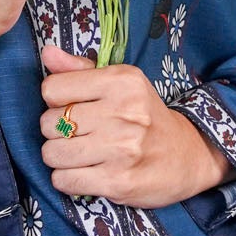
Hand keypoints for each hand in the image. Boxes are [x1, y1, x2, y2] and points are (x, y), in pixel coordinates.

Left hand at [38, 43, 232, 205]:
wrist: (189, 155)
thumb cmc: (146, 116)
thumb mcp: (122, 84)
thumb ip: (81, 70)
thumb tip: (46, 53)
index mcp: (121, 81)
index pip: (52, 89)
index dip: (55, 101)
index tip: (72, 108)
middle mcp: (123, 112)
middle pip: (49, 123)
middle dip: (57, 131)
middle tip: (80, 135)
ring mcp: (121, 149)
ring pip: (52, 153)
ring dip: (60, 158)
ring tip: (80, 155)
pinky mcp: (118, 182)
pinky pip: (64, 180)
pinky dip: (67, 179)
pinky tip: (85, 173)